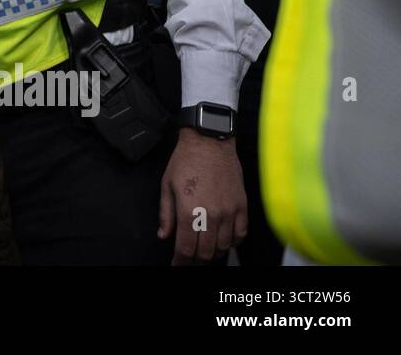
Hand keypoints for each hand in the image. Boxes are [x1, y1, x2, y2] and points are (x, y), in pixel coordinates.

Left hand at [158, 128, 247, 264]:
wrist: (209, 142)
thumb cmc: (185, 161)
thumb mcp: (166, 185)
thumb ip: (165, 214)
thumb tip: (164, 236)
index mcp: (189, 211)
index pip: (185, 248)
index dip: (180, 261)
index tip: (177, 265)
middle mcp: (211, 215)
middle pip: (206, 252)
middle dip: (195, 259)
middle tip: (189, 257)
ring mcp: (229, 212)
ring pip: (223, 246)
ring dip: (213, 252)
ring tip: (205, 248)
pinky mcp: (242, 206)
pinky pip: (241, 234)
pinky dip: (232, 242)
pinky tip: (223, 239)